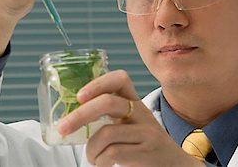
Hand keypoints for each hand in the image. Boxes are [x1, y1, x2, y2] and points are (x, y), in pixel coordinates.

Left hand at [57, 70, 203, 166]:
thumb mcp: (130, 123)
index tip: (79, 96)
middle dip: (79, 115)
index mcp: (134, 101)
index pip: (120, 79)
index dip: (98, 83)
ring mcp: (146, 132)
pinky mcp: (146, 152)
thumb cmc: (142, 144)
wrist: (174, 165)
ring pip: (106, 133)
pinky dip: (100, 160)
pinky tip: (102, 163)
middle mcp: (141, 113)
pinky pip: (112, 153)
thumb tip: (70, 117)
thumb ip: (110, 115)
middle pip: (108, 103)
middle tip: (63, 128)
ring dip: (90, 149)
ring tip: (92, 157)